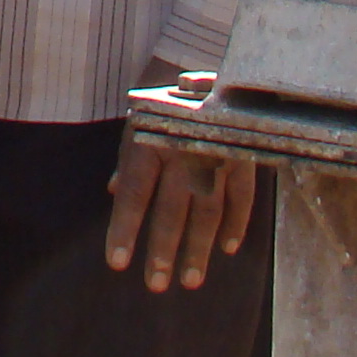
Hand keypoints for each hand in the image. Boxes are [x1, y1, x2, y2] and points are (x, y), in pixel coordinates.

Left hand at [105, 112, 258, 296]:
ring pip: (207, 212)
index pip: (133, 193)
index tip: (117, 264)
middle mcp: (182, 151)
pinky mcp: (244, 156)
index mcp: (150, 141)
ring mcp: (216, 155)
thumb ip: (128, 158)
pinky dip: (236, 225)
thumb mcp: (140, 122)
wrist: (212, 70)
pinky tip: (226, 249)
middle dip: (162, 251)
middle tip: (155, 285)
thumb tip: (112, 192)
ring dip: (198, 249)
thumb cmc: (167, 102)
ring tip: (190, 281)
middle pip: (170, 210)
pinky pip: (242, 199)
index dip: (124, 229)